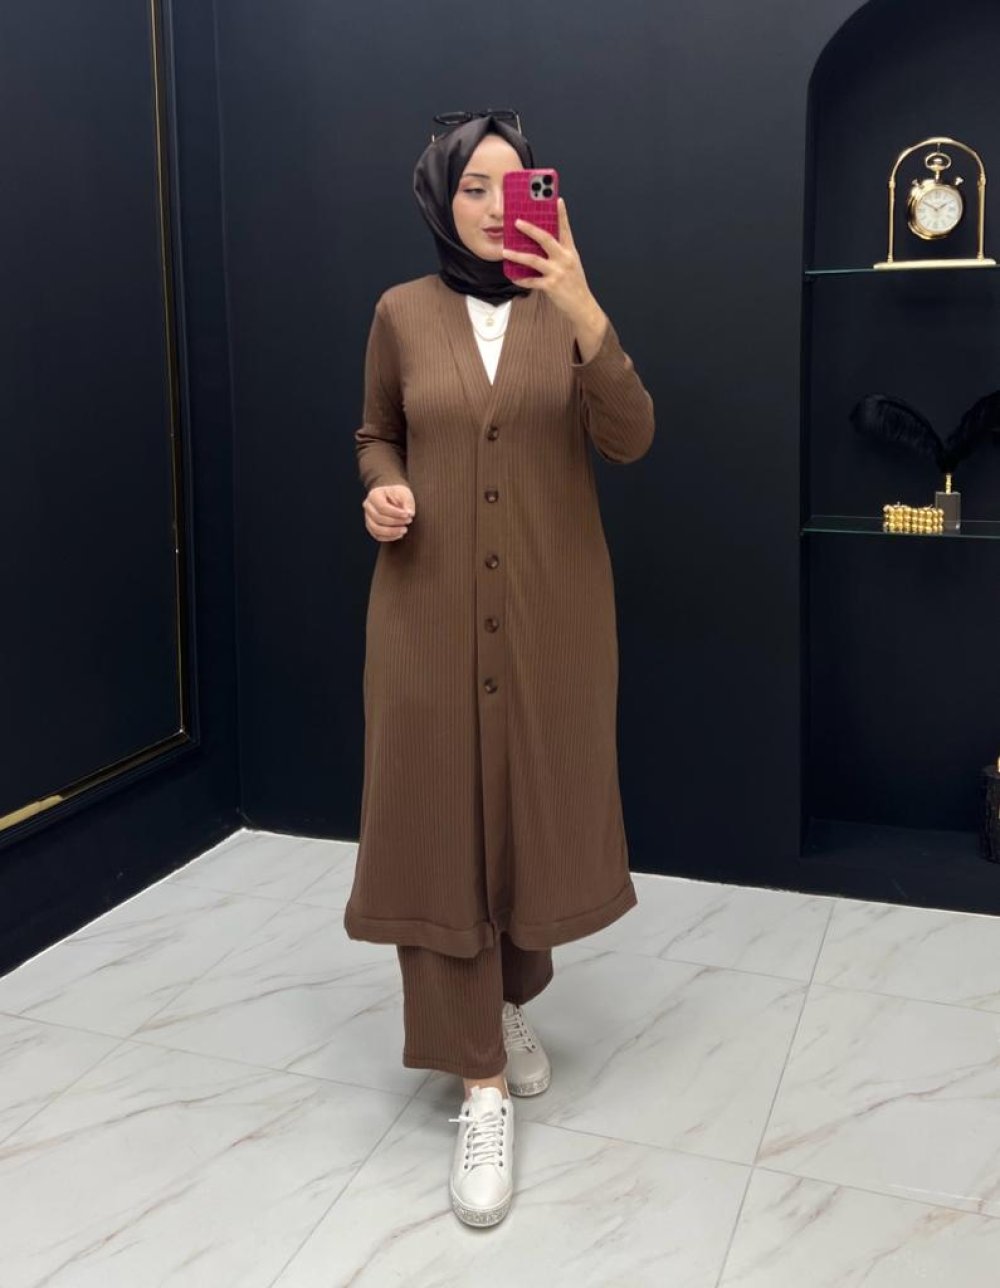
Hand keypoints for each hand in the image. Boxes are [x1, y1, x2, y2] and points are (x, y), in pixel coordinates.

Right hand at [364, 484, 414, 541]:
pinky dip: (389, 537)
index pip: (382, 507)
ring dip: (392, 532)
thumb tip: (410, 514)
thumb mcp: (405, 494)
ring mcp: (368, 517)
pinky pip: (377, 536)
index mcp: (374, 495)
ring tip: (405, 530)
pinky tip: (399, 535)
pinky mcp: (371, 527)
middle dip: (395, 522)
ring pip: (376, 529)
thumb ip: (407, 503)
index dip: (395, 513)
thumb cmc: (399, 495)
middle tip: (409, 521)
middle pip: (378, 518)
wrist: (393, 498)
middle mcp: (368, 506)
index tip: (408, 515)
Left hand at [502, 197, 607, 357]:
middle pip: (546, 239)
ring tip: (505, 251)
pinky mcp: (551, 286)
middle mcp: (565, 259)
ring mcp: (557, 272)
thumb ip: (560, 252)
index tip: (557, 199)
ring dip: (517, 255)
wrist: (582, 306)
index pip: (565, 228)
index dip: (561, 214)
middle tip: (517, 222)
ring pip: (533, 260)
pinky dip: (520, 279)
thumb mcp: (572, 264)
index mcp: (570, 251)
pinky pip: (531, 281)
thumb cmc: (575, 284)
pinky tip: (512, 276)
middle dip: (530, 229)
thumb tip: (541, 242)